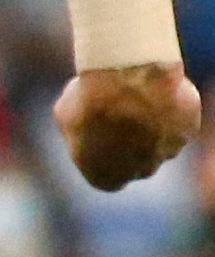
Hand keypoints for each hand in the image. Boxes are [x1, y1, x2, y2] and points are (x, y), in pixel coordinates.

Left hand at [56, 64, 199, 190]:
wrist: (127, 79)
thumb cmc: (89, 99)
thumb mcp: (67, 115)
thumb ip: (79, 130)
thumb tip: (84, 124)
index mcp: (105, 176)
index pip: (107, 176)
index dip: (102, 155)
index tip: (98, 135)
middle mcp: (140, 171)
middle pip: (136, 161)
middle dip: (127, 142)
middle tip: (117, 113)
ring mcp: (168, 151)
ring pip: (158, 141)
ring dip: (150, 125)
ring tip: (135, 97)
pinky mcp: (188, 129)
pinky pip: (178, 121)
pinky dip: (170, 109)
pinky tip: (156, 91)